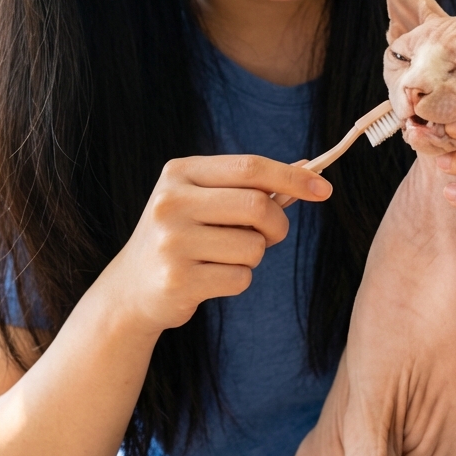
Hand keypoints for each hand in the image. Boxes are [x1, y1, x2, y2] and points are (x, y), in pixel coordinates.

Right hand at [99, 155, 331, 334]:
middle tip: (270, 235)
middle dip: (277, 225)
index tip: (324, 188)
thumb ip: (252, 186)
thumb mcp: (207, 200)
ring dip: (254, 255)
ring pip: (253, 247)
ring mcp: (172, 242)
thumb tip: (309, 170)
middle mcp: (171, 202)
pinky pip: (240, 277)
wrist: (131, 288)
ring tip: (224, 256)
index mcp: (180, 173)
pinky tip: (210, 277)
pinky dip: (238, 279)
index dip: (292, 177)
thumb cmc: (183, 236)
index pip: (250, 167)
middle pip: (258, 205)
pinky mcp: (178, 280)